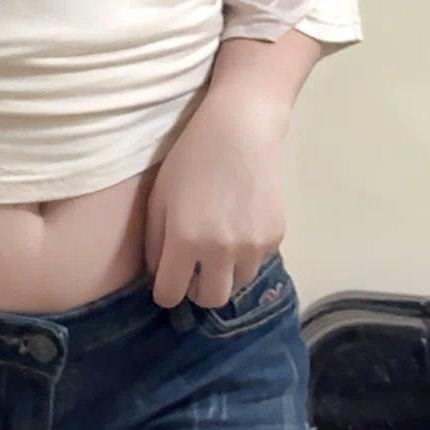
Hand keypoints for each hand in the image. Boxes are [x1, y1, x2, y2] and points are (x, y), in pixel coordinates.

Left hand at [143, 88, 289, 310]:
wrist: (241, 129)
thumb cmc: (191, 157)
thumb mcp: (159, 197)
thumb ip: (154, 242)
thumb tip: (158, 275)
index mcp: (185, 241)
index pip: (171, 296)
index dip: (165, 291)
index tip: (167, 278)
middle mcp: (221, 252)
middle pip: (210, 300)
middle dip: (197, 289)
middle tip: (193, 268)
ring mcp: (253, 247)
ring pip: (236, 284)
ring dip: (224, 273)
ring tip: (218, 241)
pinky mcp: (275, 238)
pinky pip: (256, 262)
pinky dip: (245, 254)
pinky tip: (239, 223)